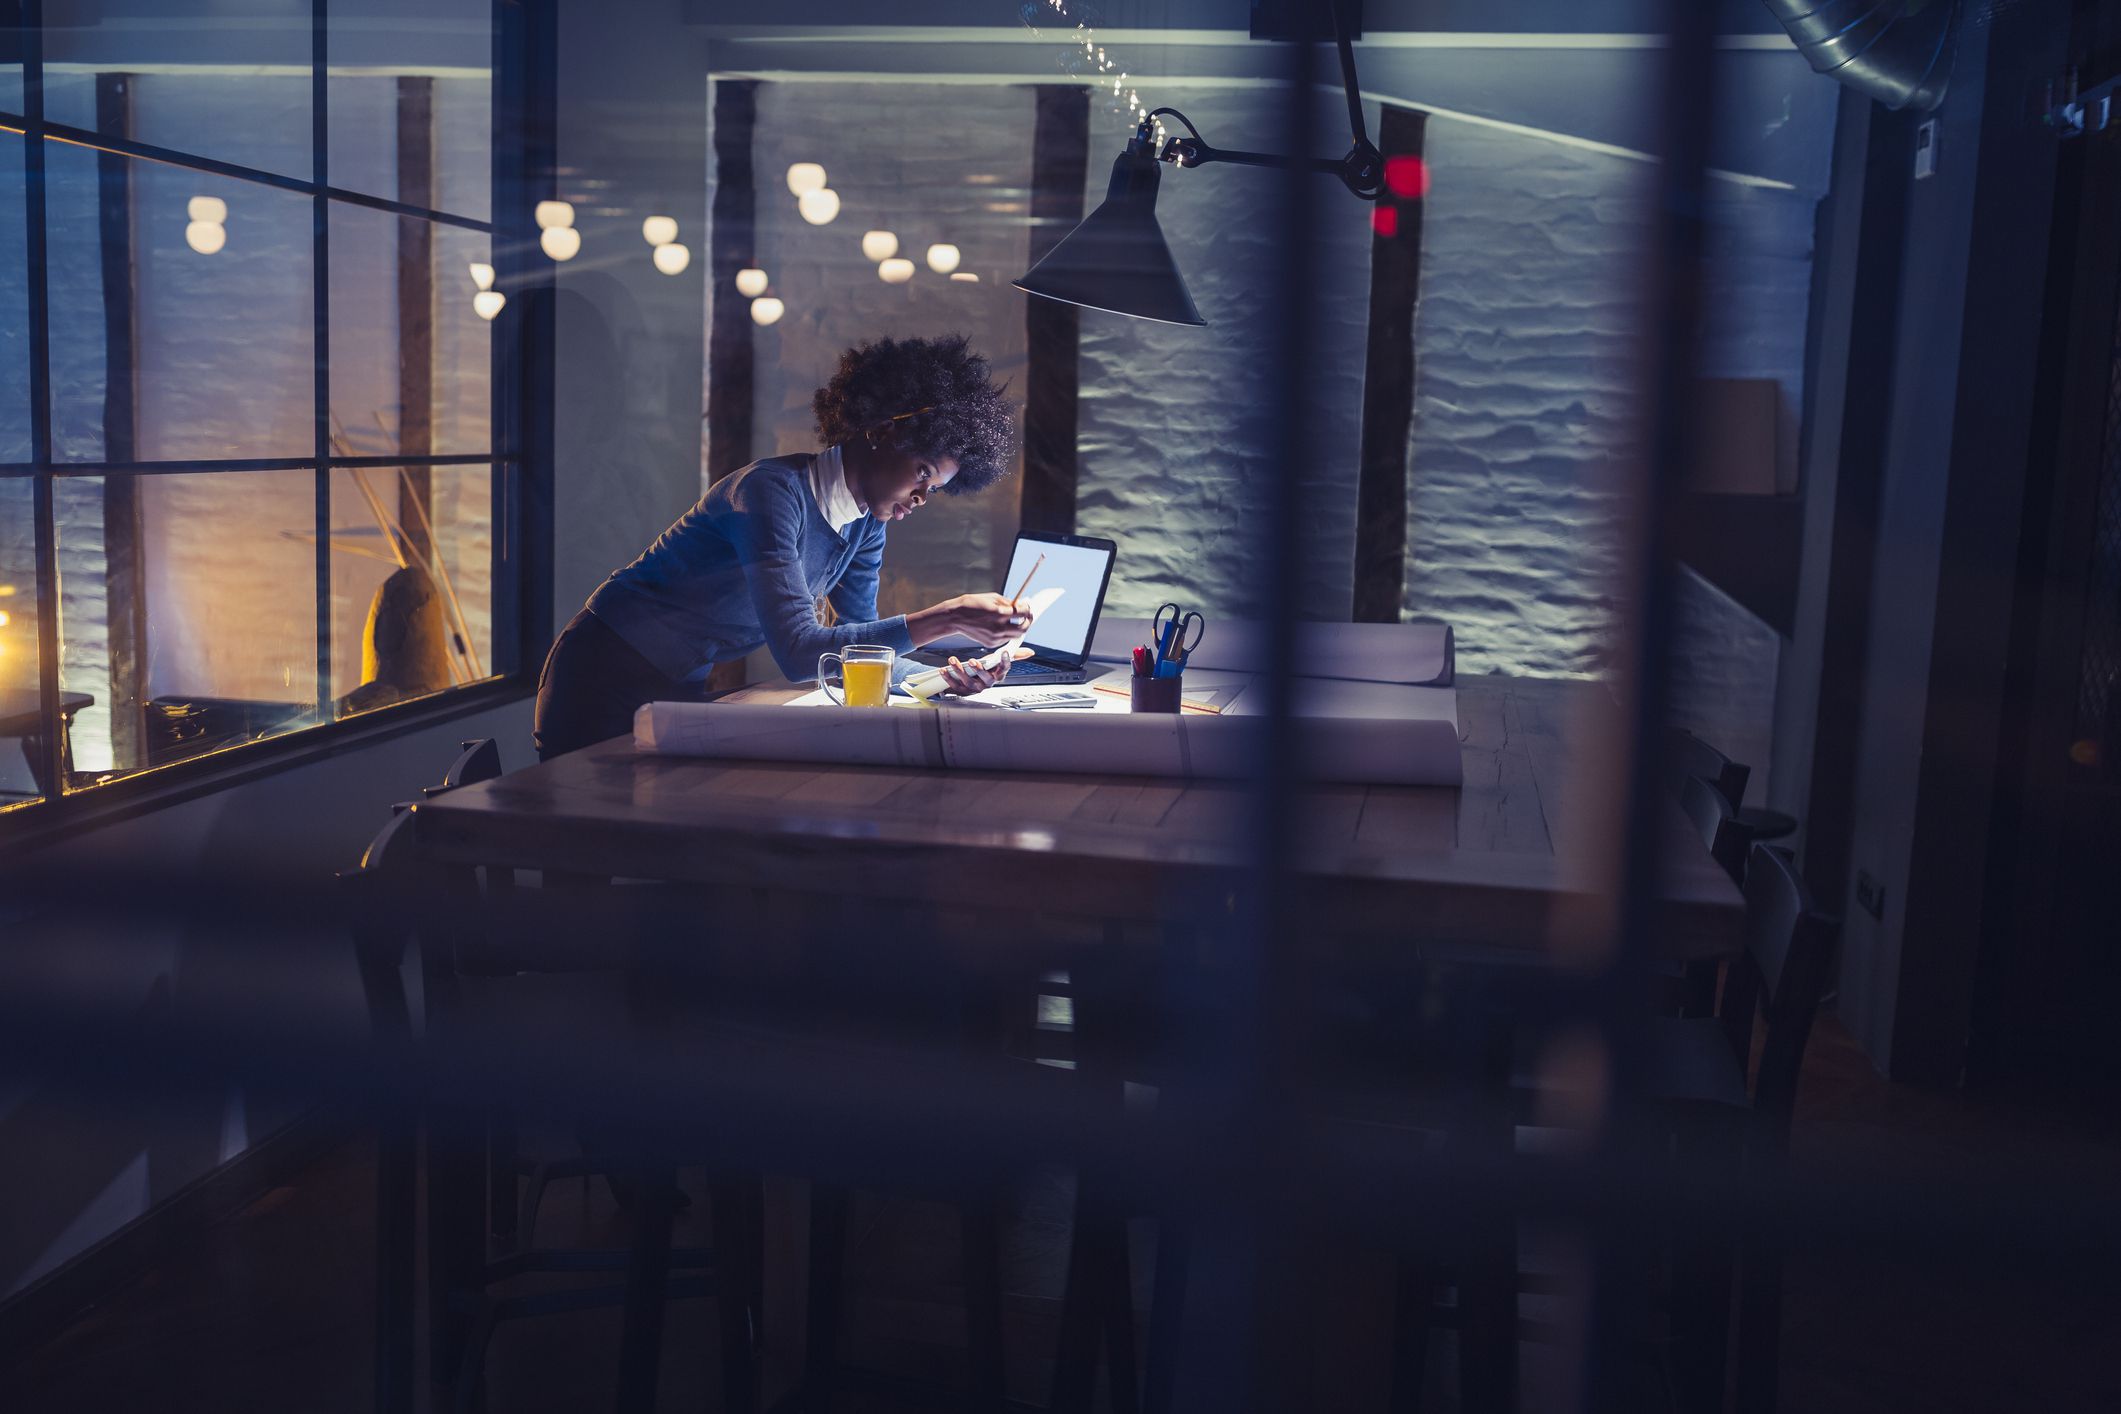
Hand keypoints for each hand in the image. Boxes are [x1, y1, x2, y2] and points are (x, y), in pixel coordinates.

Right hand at [910, 593, 1032, 648]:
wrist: (955, 617)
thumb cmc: (973, 604)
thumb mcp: (992, 598)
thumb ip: (1008, 602)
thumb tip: (1021, 604)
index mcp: (1000, 613)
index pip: (1023, 612)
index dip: (1028, 609)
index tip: (1028, 606)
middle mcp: (999, 627)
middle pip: (1024, 628)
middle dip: (1028, 621)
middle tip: (1028, 615)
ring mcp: (995, 637)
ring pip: (1016, 635)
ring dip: (1019, 628)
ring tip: (1016, 620)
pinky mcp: (991, 643)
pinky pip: (1006, 639)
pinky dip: (1008, 632)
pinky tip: (1003, 625)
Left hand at [940, 647, 1034, 695]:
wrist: (970, 683)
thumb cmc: (986, 670)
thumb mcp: (999, 662)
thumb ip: (1014, 656)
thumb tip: (1030, 652)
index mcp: (997, 676)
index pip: (1004, 669)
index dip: (1005, 662)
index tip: (1004, 653)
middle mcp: (987, 684)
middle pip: (985, 679)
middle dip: (978, 670)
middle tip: (973, 661)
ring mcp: (974, 688)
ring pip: (968, 682)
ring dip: (960, 671)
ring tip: (953, 661)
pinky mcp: (962, 691)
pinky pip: (955, 686)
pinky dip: (948, 678)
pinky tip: (943, 670)